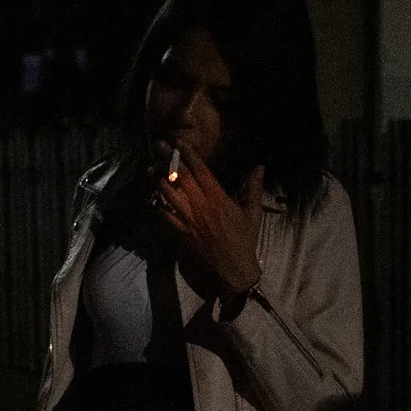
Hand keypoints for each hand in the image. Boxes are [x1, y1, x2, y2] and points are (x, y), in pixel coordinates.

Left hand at [156, 151, 264, 301]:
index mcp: (218, 198)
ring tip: (150, 168)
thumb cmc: (245, 240)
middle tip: (159, 146)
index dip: (190, 154)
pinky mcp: (181, 233)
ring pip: (169, 195)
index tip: (180, 142)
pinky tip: (151, 196)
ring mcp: (189, 220)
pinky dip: (157, 205)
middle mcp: (201, 206)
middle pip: (181, 178)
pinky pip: (166, 216)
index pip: (201, 171)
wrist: (234, 268)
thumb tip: (260, 167)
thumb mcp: (253, 212)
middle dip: (169, 160)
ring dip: (158, 180)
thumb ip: (253, 188)